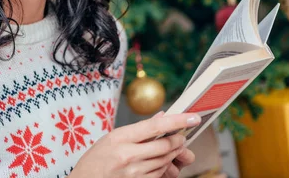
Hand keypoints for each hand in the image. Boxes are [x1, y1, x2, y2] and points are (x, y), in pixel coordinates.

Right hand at [69, 112, 200, 177]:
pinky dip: (164, 167)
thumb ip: (138, 129)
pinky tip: (159, 162)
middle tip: (181, 136)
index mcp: (120, 138)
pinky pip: (159, 175)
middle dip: (178, 140)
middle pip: (165, 145)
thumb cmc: (95, 160)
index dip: (178, 121)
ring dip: (172, 154)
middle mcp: (128, 155)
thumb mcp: (112, 138)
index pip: (156, 126)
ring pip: (165, 161)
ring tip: (169, 149)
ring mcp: (133, 173)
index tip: (192, 117)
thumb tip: (161, 117)